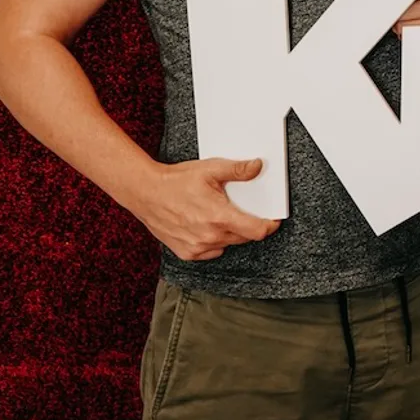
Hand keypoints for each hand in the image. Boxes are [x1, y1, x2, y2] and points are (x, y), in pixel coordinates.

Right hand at [127, 157, 280, 260]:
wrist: (145, 192)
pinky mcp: (187, 253)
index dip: (269, 226)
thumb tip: (257, 167)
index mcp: (219, 217)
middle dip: (249, 225)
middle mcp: (209, 236)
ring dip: (231, 233)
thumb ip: (237, 170)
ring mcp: (197, 247)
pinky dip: (214, 242)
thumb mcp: (211, 169)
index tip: (273, 221)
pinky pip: (211, 251)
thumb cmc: (176, 181)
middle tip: (243, 210)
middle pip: (244, 237)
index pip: (257, 231)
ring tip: (221, 216)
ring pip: (228, 244)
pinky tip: (207, 227)